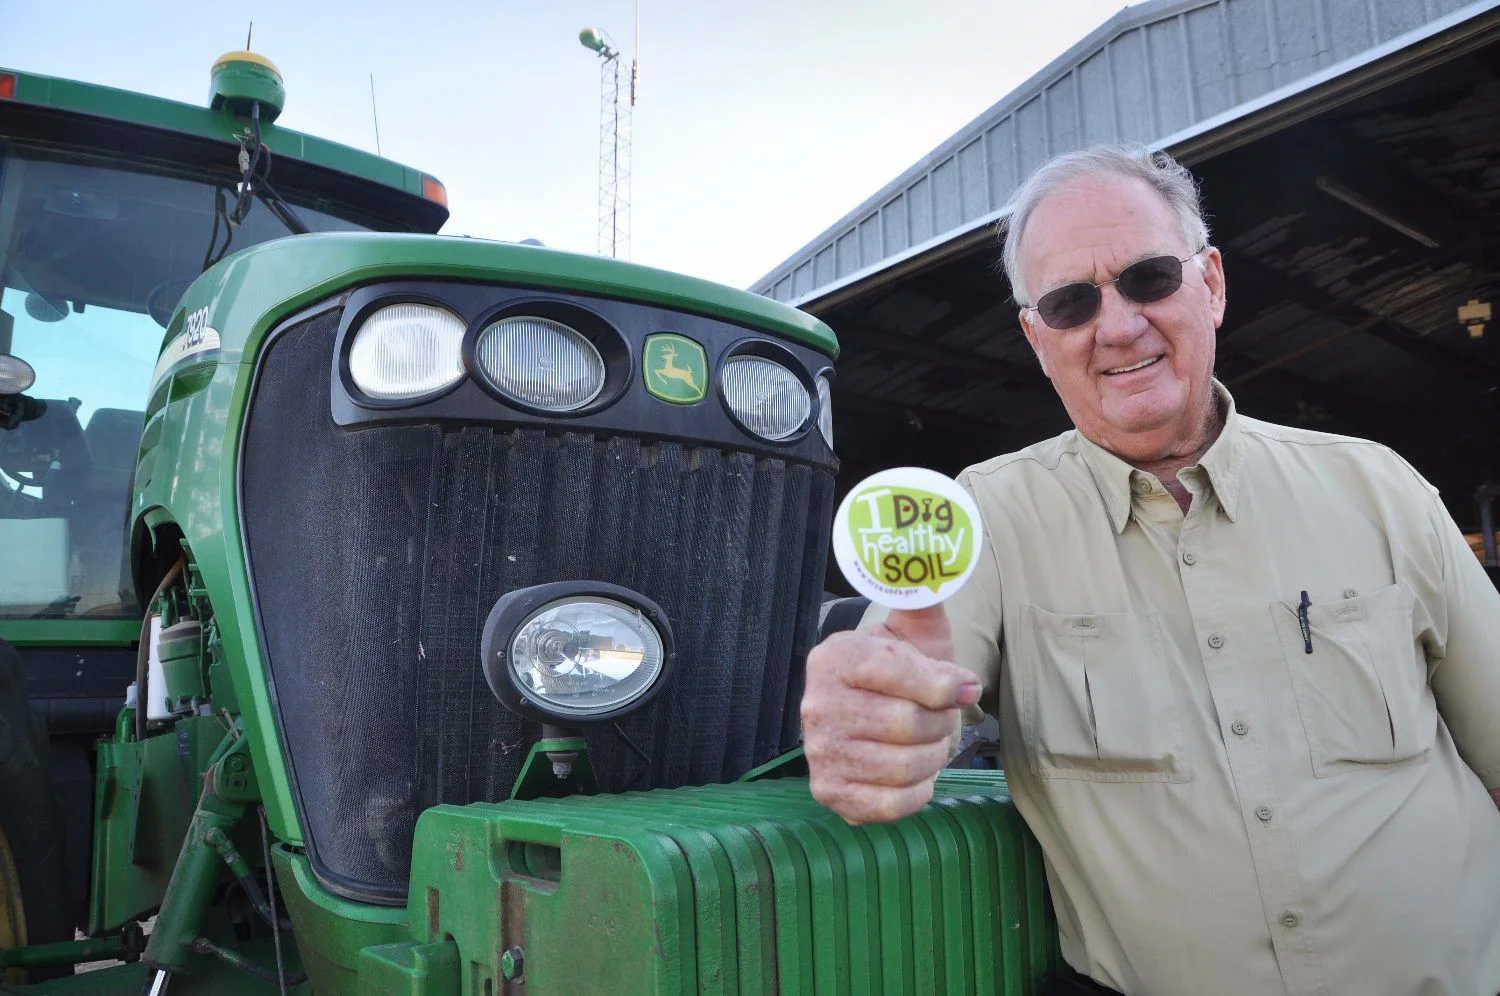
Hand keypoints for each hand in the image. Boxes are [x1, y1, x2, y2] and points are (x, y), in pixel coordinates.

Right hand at [801, 603, 982, 824]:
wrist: (867, 706)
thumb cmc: (900, 669)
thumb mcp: (915, 629)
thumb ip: (926, 598)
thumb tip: (940, 573)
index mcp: (836, 657)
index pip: (900, 673)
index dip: (945, 684)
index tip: (963, 685)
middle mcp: (818, 704)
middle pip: (908, 725)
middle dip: (942, 723)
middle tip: (941, 717)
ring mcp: (820, 752)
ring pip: (905, 767)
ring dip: (933, 758)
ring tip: (927, 743)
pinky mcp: (829, 791)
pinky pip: (890, 805)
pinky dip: (917, 792)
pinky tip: (914, 774)